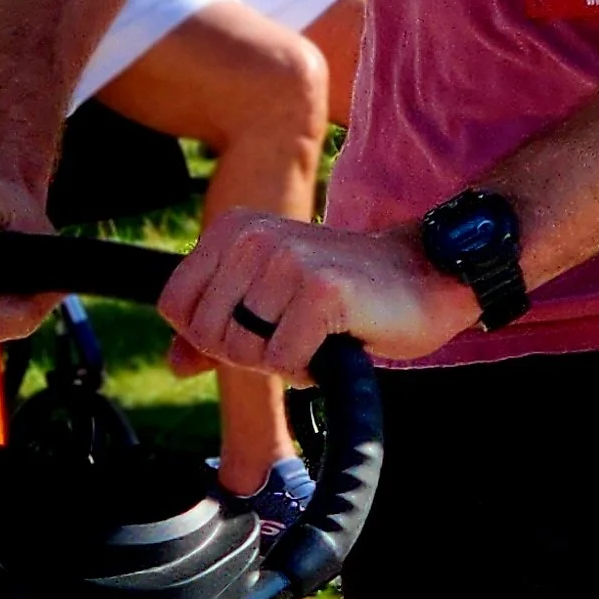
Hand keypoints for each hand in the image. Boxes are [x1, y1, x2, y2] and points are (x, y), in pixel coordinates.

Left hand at [160, 210, 478, 376]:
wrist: (424, 275)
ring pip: (245, 352)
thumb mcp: (269, 301)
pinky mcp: (321, 289)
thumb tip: (174, 366)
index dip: (212, 336)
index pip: (175, 306)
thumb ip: (217, 329)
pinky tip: (336, 340)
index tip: (259, 325)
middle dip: (251, 351)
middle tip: (295, 330)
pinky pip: (283, 362)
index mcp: (232, 229)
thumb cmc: (344, 294)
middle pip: (208, 335)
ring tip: (318, 331)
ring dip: (284, 360)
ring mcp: (287, 259)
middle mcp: (253, 236)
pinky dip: (309, 369)